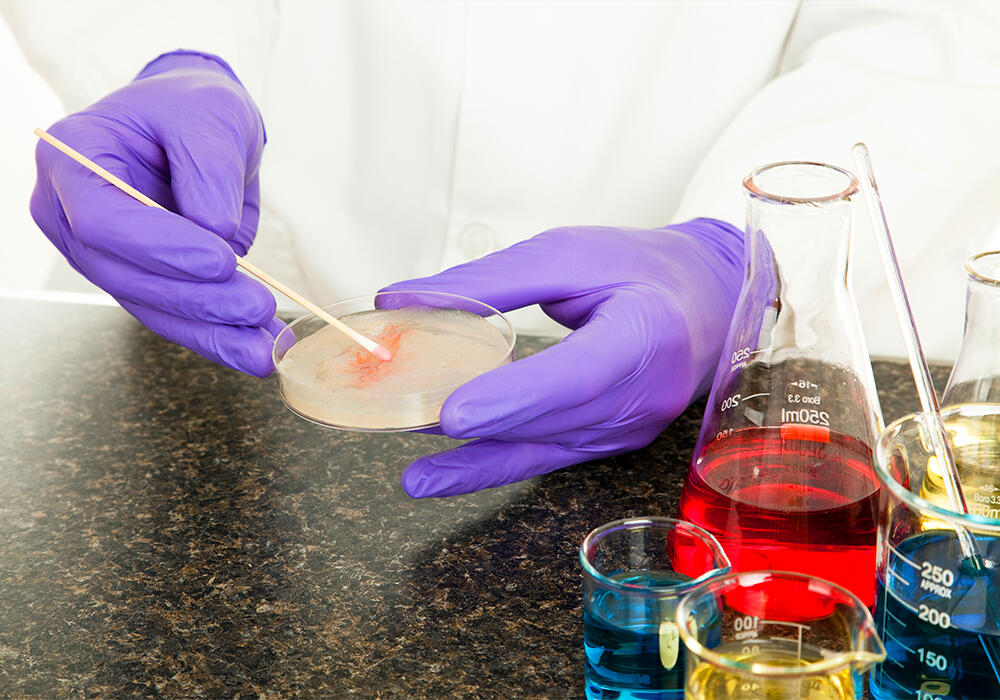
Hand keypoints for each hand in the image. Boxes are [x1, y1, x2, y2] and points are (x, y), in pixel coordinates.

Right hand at [31, 51, 280, 376]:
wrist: (198, 128)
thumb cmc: (192, 108)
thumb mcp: (211, 113)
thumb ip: (209, 167)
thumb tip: (217, 232)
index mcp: (74, 158)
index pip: (102, 220)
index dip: (158, 247)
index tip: (220, 260)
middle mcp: (73, 213)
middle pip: (124, 273)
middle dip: (195, 298)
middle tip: (258, 305)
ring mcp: (104, 253)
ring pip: (151, 305)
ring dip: (212, 330)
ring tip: (267, 346)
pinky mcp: (140, 280)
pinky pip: (174, 316)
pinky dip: (218, 336)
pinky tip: (258, 350)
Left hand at [382, 219, 743, 496]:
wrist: (704, 300)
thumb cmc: (641, 269)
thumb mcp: (567, 254)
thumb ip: (487, 281)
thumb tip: (401, 300)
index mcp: (645, 335)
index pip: (578, 375)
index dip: (516, 398)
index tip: (453, 412)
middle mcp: (642, 396)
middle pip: (549, 419)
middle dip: (474, 423)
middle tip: (398, 419)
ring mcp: (626, 429)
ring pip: (540, 447)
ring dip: (471, 452)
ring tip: (407, 460)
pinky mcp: (606, 444)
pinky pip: (543, 459)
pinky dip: (488, 465)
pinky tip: (437, 477)